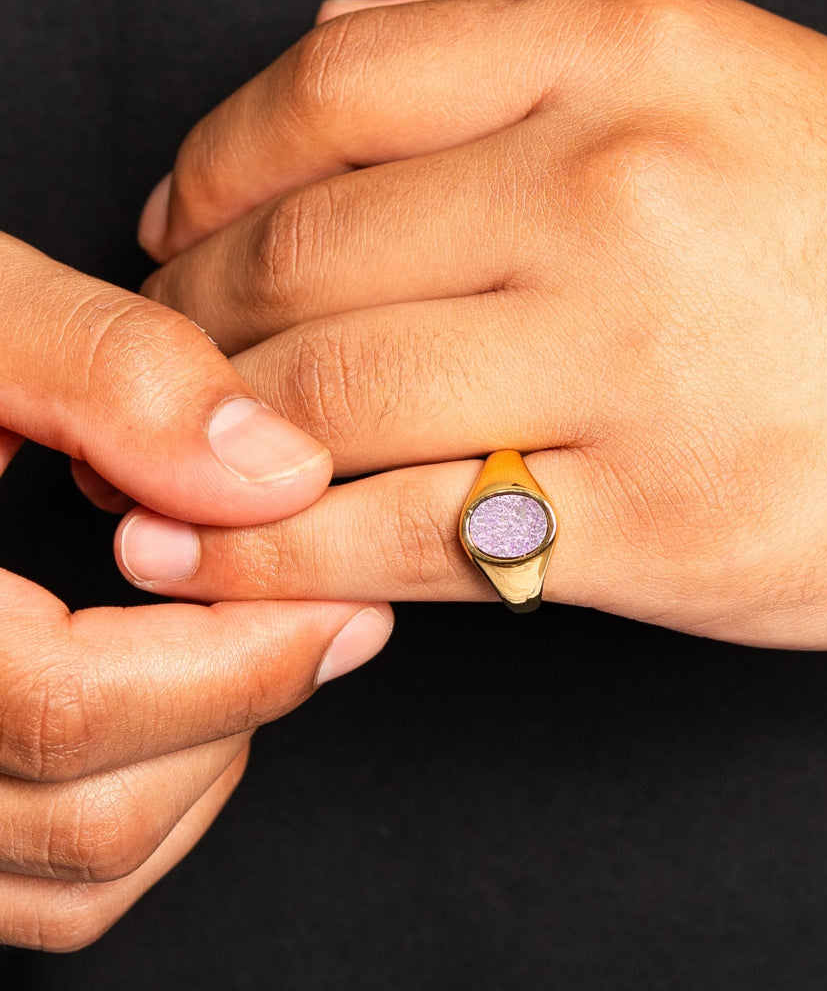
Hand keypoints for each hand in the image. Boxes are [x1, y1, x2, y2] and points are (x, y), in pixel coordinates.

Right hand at [0, 234, 392, 948]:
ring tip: (241, 645)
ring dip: (201, 764)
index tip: (341, 604)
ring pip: (82, 873)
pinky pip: (48, 889)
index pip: (71, 707)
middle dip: (240, 708)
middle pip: (92, 814)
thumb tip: (279, 472)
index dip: (244, 659)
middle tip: (314, 616)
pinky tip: (175, 705)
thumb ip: (115, 373)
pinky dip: (145, 810)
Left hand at [132, 0, 826, 648]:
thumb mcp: (726, 85)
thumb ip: (527, 59)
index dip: (211, 168)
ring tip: (149, 475)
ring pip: (330, 405)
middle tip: (154, 366)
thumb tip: (345, 43)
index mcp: (629, 60)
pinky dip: (280, 556)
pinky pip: (405, 540)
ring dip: (208, 445)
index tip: (170, 227)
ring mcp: (629, 371)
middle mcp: (614, 198)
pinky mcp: (649, 530)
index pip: (331, 93)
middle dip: (188, 321)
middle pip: (302, 259)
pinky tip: (212, 561)